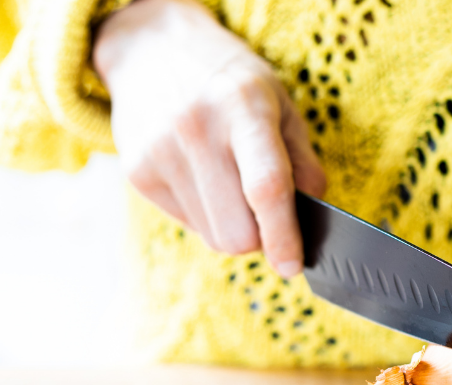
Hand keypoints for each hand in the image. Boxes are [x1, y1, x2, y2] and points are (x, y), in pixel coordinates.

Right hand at [94, 0, 325, 277]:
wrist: (151, 50)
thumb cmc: (231, 82)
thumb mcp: (280, 105)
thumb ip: (303, 162)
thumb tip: (313, 215)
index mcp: (243, 107)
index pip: (266, 187)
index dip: (283, 236)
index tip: (292, 266)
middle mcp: (196, 129)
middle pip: (236, 232)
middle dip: (261, 237)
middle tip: (268, 213)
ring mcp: (160, 153)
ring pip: (213, 237)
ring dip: (233, 226)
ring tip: (231, 183)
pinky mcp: (137, 173)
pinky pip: (188, 225)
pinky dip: (206, 215)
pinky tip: (204, 178)